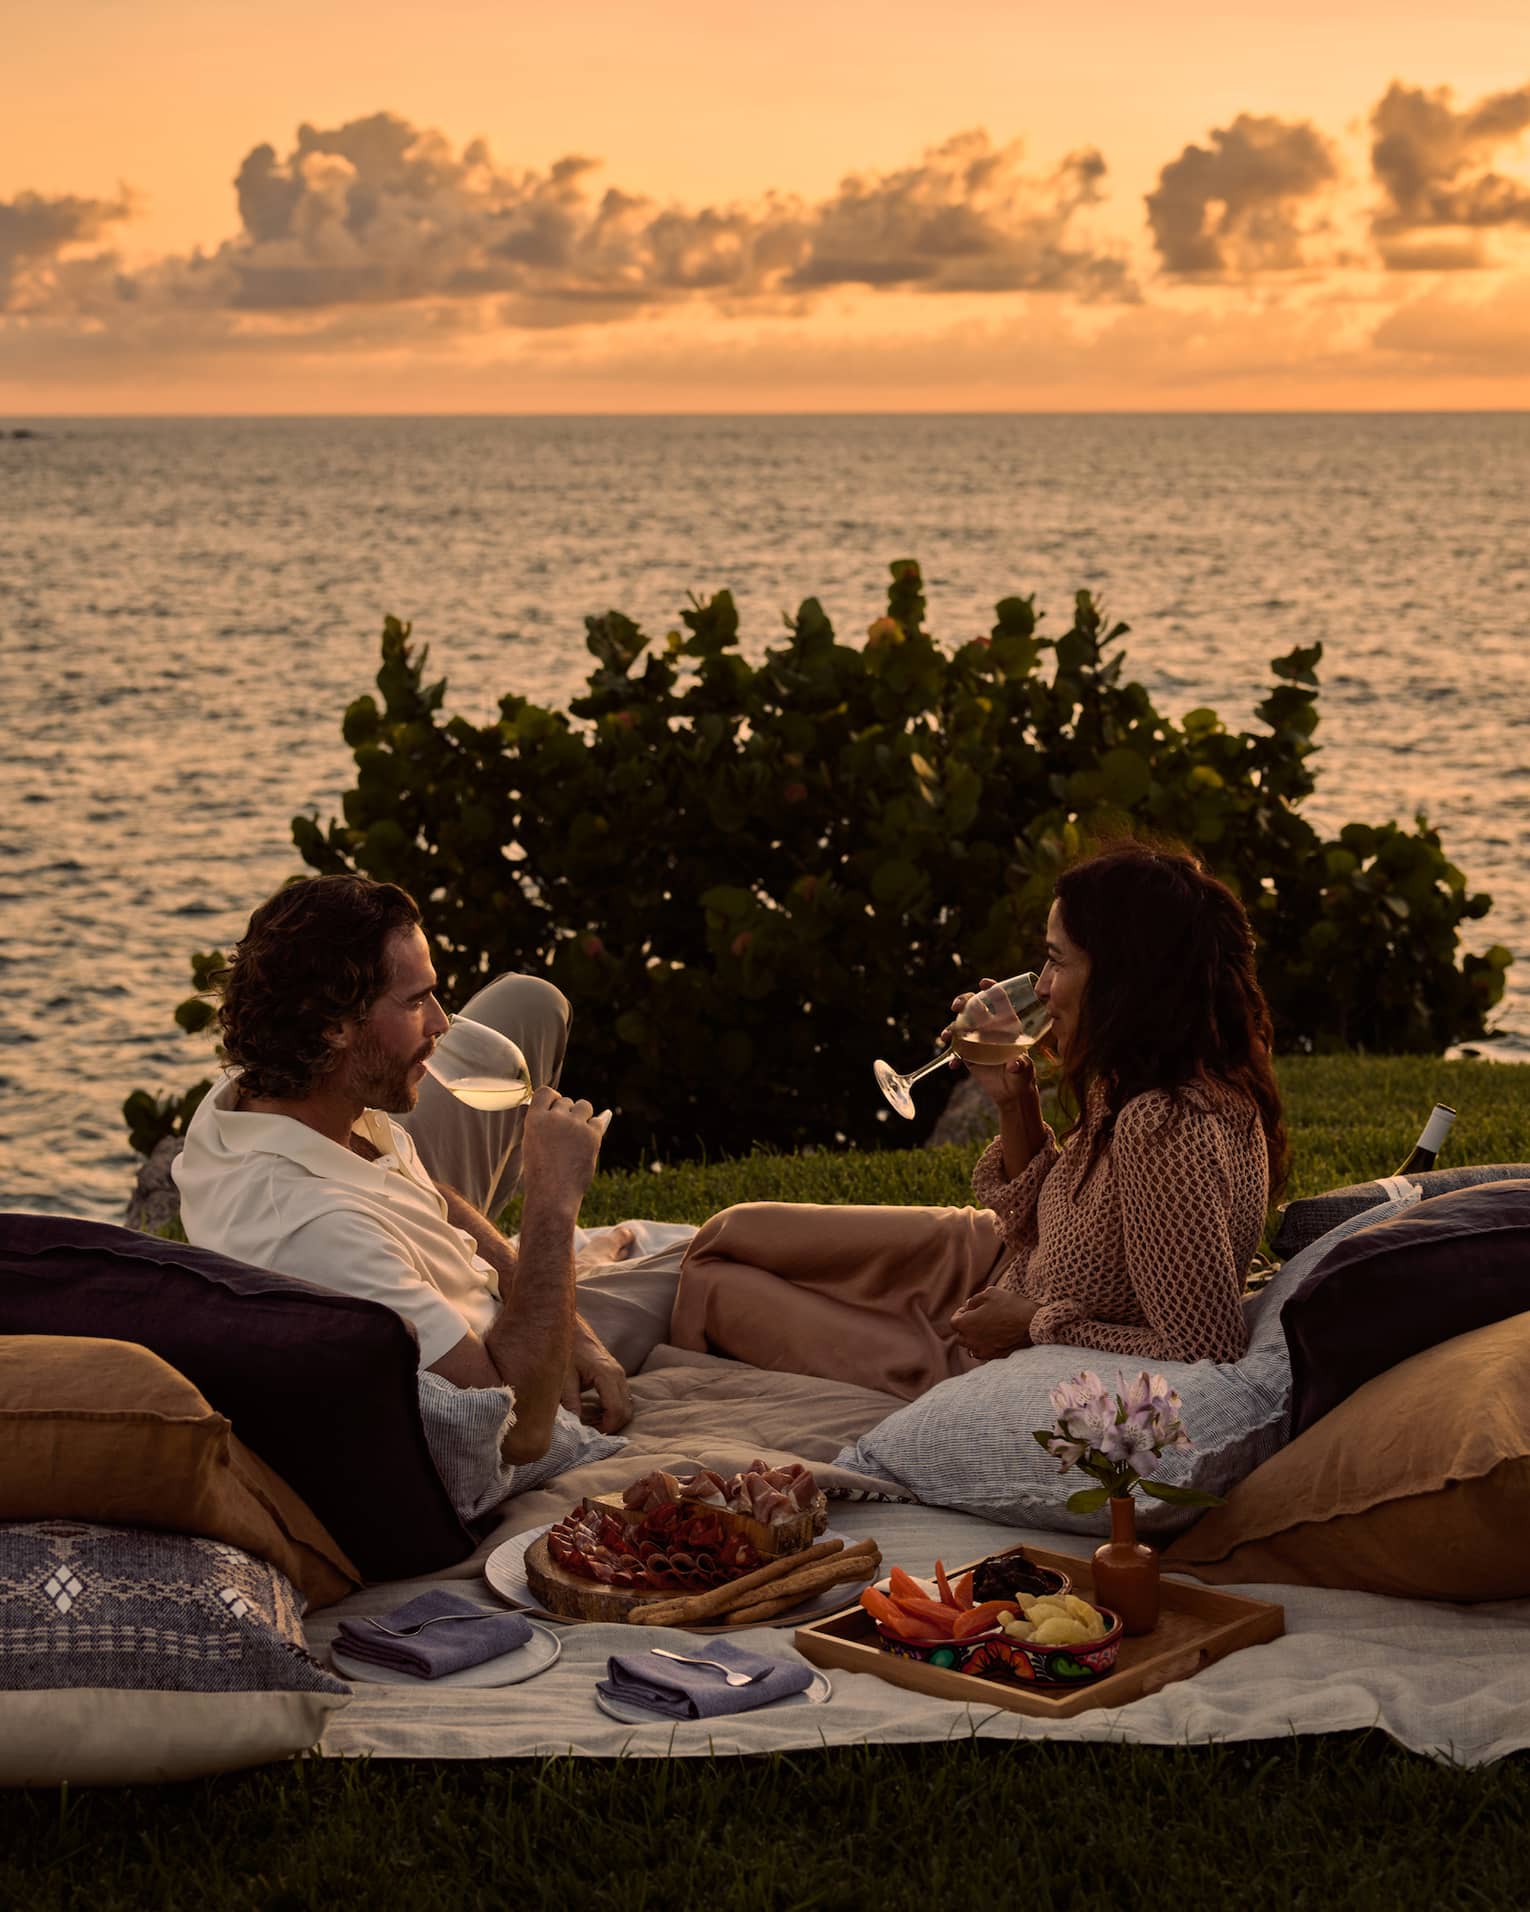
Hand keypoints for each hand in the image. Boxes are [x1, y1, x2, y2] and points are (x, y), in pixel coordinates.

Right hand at [520, 1087, 606, 1214]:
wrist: (553, 1194)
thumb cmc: (540, 1172)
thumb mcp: (532, 1142)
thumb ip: (541, 1122)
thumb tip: (555, 1101)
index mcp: (534, 1119)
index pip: (546, 1092)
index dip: (553, 1098)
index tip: (555, 1108)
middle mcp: (555, 1118)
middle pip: (566, 1101)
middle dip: (568, 1114)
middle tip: (565, 1135)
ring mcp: (574, 1125)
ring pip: (584, 1106)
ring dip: (583, 1115)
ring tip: (577, 1134)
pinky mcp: (592, 1135)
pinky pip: (598, 1121)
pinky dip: (594, 1128)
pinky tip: (588, 1141)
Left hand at [561, 1317, 631, 1431]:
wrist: (568, 1324)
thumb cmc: (565, 1347)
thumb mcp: (563, 1377)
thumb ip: (570, 1402)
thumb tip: (575, 1427)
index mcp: (607, 1374)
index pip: (616, 1410)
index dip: (605, 1428)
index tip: (589, 1435)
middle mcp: (618, 1374)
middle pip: (626, 1411)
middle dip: (611, 1426)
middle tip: (589, 1433)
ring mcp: (619, 1373)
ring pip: (626, 1405)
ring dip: (611, 1418)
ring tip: (589, 1424)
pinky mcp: (615, 1373)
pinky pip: (621, 1397)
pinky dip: (611, 1410)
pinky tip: (592, 1413)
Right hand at [943, 979, 1044, 1117]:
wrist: (1011, 1093)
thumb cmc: (1023, 1076)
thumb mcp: (1025, 1070)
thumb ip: (1021, 1065)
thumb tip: (1014, 1064)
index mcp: (1007, 1025)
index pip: (999, 1000)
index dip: (991, 988)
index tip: (983, 983)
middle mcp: (990, 1028)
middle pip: (974, 1006)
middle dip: (963, 1001)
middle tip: (957, 1007)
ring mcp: (977, 1040)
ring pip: (960, 1025)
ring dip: (950, 1028)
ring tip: (945, 1037)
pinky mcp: (968, 1055)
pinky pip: (956, 1050)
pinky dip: (952, 1056)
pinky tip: (953, 1065)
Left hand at [950, 1286, 1038, 1359]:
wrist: (1033, 1324)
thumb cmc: (1011, 1306)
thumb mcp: (990, 1293)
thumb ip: (974, 1300)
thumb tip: (968, 1305)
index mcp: (966, 1324)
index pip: (954, 1321)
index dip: (961, 1313)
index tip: (971, 1308)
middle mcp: (971, 1341)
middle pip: (961, 1336)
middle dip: (966, 1327)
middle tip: (978, 1318)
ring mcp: (983, 1351)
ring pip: (971, 1347)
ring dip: (975, 1338)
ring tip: (987, 1329)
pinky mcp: (995, 1357)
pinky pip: (984, 1353)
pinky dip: (986, 1347)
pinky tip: (995, 1338)